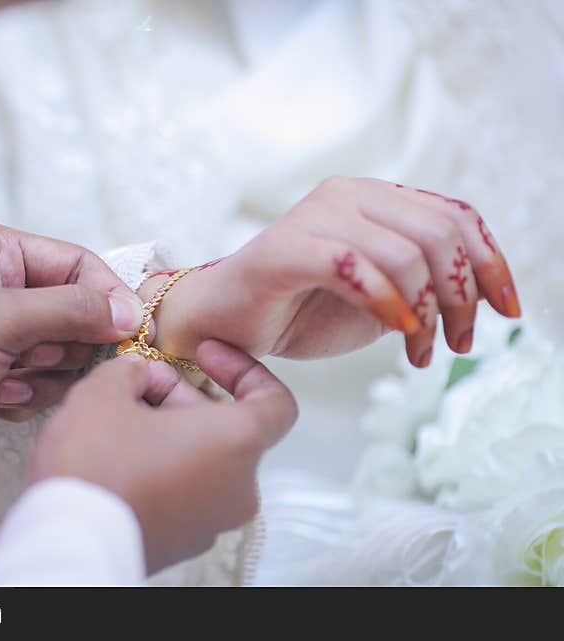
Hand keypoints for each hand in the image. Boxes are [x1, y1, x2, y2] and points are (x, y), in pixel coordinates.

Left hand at [0, 220, 144, 469]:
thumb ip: (72, 310)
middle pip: (72, 310)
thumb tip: (129, 311)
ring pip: (58, 352)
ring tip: (2, 379)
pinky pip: (36, 382)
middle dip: (62, 342)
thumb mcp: (2, 318)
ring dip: (39, 374)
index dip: (105, 296)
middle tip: (39, 357)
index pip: (73, 262)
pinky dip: (20, 395)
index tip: (130, 330)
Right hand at [30, 340, 297, 573]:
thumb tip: (136, 374)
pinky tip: (117, 456)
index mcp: (236, 444)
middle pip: (226, 428)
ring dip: (169, 431)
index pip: (276, 402)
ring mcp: (212, 521)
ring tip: (118, 417)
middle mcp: (238, 488)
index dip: (244, 369)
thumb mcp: (105, 391)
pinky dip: (162, 467)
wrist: (67, 541)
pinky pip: (185, 492)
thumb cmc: (95, 466)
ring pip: (203, 459)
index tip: (205, 355)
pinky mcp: (184, 542)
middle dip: (182, 397)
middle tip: (136, 383)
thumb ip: (130, 370)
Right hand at [144, 177, 520, 367]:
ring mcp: (314, 216)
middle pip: (437, 233)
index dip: (492, 263)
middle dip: (463, 295)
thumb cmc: (298, 313)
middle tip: (459, 342)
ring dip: (426, 312)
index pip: (455, 215)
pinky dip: (386, 302)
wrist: (224, 328)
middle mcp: (347, 195)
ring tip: (420, 353)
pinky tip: (398, 333)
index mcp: (374, 199)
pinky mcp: (284, 247)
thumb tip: (480, 297)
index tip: (509, 311)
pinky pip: (352, 266)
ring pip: (402, 252)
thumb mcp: (381, 299)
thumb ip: (422, 285)